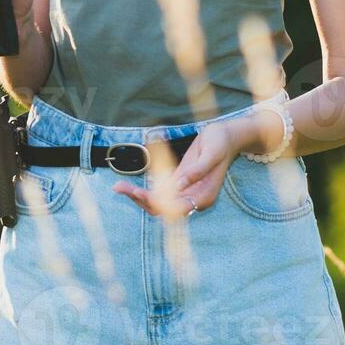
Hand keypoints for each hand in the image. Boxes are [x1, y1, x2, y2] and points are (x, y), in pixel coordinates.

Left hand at [113, 121, 238, 217]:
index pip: (176, 208)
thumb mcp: (211, 153)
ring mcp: (184, 192)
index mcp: (203, 196)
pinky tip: (126, 186)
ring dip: (138, 196)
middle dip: (141, 200)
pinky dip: (143, 190)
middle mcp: (193, 199)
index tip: (139, 193)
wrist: (226, 136)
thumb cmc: (220, 143)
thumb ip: (196, 171)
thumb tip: (178, 186)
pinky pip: (158, 192)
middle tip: (119, 187)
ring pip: (158, 202)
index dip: (156, 202)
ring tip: (117, 187)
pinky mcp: (177, 183)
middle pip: (163, 208)